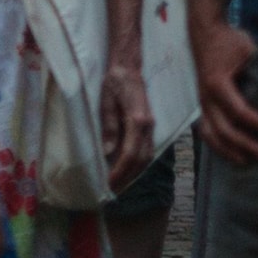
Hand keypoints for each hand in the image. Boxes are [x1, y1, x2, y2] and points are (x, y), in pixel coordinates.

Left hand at [100, 60, 155, 185]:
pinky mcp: (149, 124)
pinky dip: (138, 163)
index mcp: (137, 120)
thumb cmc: (114, 83)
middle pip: (142, 159)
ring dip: (134, 172)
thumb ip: (109, 126)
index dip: (119, 172)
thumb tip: (107, 152)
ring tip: (118, 184)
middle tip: (111, 192)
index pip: (130, 154)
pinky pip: (147, 149)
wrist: (128, 66)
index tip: (107, 185)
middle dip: (127, 177)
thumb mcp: (106, 103)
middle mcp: (148, 125)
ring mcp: (151, 125)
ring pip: (147, 156)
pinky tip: (127, 169)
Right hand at [196, 16, 257, 165]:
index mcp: (218, 84)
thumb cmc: (231, 42)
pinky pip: (206, 131)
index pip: (238, 111)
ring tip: (246, 162)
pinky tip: (230, 153)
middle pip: (224, 130)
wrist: (206, 34)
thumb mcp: (249, 48)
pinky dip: (217, 145)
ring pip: (210, 135)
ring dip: (228, 151)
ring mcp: (201, 103)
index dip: (257, 124)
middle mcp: (206, 98)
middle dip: (245, 144)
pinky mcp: (202, 106)